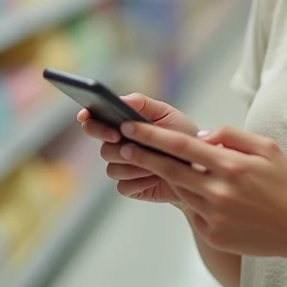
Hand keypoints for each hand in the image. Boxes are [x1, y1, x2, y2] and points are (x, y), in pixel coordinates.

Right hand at [78, 93, 197, 204]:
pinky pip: (124, 186)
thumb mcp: (167, 114)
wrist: (200, 168)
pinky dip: (140, 181)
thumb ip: (143, 104)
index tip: (86, 116)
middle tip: (120, 137)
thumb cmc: (183, 136)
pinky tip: (155, 176)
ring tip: (154, 159)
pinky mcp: (130, 187)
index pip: (95, 122)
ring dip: (133, 163)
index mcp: (123, 127)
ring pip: (112, 168)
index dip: (88, 119)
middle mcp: (119, 147)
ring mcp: (123, 168)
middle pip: (102, 147)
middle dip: (110, 142)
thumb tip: (120, 99)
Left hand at [116, 121, 286, 259]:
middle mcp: (218, 191)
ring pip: (180, 191)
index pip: (181, 146)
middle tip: (122, 146)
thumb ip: (232, 136)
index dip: (152, 136)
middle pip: (170, 170)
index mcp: (231, 165)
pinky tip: (195, 193)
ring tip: (147, 164)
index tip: (130, 128)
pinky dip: (191, 201)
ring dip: (163, 178)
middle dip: (142, 156)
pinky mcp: (214, 235)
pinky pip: (194, 213)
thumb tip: (201, 137)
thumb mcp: (267, 148)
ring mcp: (214, 216)